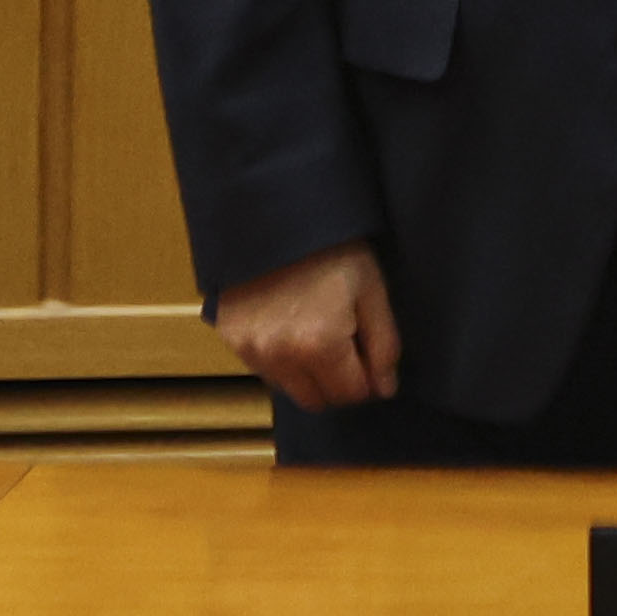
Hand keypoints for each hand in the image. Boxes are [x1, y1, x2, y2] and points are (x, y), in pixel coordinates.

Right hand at [218, 240, 401, 413]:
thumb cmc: (331, 246)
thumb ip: (383, 344)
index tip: (370, 357)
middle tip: (347, 348)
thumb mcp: (371, 287)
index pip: (351, 394)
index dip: (368, 380)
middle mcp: (281, 356)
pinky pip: (264, 371)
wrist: (275, 215)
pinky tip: (291, 328)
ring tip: (317, 334)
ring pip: (288, 390)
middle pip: (317, 401)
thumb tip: (384, 388)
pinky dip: (282, 362)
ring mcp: (251, 350)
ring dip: (308, 376)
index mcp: (320, 344)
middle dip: (338, 384)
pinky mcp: (232, 340)